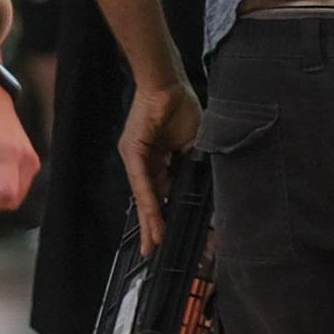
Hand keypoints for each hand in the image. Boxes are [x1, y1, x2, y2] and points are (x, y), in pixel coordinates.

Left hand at [119, 82, 201, 255]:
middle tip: (155, 249)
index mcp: (162, 158)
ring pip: (144, 196)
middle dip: (155, 226)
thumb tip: (200, 186)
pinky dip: (147, 203)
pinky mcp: (133, 153)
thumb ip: (193, 163)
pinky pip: (142, 183)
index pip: (165, 191)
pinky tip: (152, 219)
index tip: (175, 232)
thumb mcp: (194, 142)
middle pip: (151, 199)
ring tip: (154, 242)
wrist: (168, 84)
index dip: (170, 212)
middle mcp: (146, 161)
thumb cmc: (182, 106)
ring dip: (150, 220)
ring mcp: (137, 158)